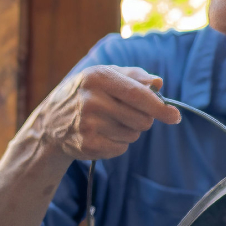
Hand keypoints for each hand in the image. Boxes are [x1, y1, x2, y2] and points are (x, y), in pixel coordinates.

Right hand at [30, 65, 179, 161]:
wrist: (50, 123)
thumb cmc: (85, 94)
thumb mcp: (104, 76)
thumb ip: (133, 76)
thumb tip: (158, 84)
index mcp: (98, 77)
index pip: (137, 94)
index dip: (159, 106)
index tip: (175, 116)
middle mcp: (91, 100)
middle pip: (141, 118)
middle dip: (143, 120)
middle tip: (127, 115)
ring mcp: (88, 124)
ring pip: (133, 135)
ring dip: (129, 131)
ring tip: (109, 123)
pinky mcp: (88, 145)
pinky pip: (121, 149)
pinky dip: (118, 144)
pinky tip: (101, 135)